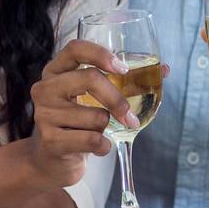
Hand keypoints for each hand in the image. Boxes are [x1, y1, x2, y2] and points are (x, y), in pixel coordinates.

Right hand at [29, 39, 146, 182]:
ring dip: (107, 128)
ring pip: (96, 115)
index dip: (101, 54)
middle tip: (130, 118)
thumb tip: (164, 70)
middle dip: (117, 99)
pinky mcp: (50, 141)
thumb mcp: (93, 98)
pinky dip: (103, 146)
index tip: (123, 69)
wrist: (52, 159)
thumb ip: (125, 82)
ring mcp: (44, 115)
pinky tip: (95, 147)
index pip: (75, 48)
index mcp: (56, 71)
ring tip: (94, 133)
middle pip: (89, 79)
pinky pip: (92, 140)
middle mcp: (45, 88)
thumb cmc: (78, 123)